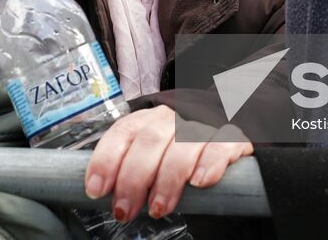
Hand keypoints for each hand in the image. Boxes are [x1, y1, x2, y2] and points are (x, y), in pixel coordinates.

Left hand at [84, 106, 251, 220]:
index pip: (123, 132)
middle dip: (133, 178)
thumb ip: (132, 168)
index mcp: (148, 120)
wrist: (226, 129)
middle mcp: (173, 118)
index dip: (106, 159)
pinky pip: (221, 145)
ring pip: (182, 144)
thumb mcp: (153, 156)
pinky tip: (200, 183)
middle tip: (125, 210)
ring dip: (168, 178)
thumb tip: (100, 194)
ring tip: (159, 208)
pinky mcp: (231, 136)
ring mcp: (202, 124)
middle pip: (150, 140)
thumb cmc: (180, 152)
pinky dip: (209, 164)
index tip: (96, 189)